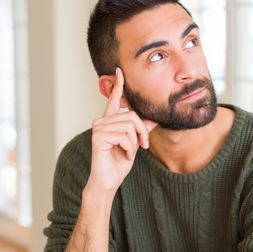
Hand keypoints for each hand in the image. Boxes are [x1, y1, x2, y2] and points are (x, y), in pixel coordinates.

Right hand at [88, 67, 157, 193]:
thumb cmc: (119, 163)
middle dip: (141, 133)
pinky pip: (124, 136)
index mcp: (109, 122)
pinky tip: (124, 155)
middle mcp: (102, 122)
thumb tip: (154, 118)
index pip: (113, 100)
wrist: (108, 181)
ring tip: (129, 152)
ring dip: (135, 143)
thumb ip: (141, 130)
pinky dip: (130, 148)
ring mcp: (98, 128)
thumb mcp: (134, 144)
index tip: (119, 70)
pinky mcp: (98, 137)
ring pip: (129, 126)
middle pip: (132, 116)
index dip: (118, 85)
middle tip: (141, 146)